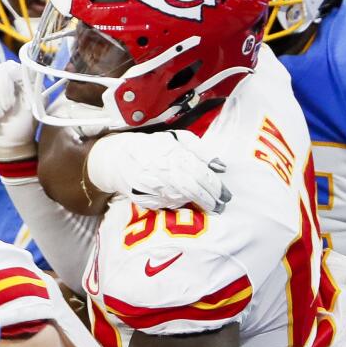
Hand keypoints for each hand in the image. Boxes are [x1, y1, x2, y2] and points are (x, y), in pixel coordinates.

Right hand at [85, 131, 230, 212]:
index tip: (226, 196)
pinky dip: (177, 203)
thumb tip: (221, 167)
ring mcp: (154, 189)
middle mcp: (164, 173)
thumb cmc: (153, 147)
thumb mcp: (178, 139)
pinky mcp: (146, 200)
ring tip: (203, 202)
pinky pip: (168, 205)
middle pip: (194, 191)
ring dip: (194, 203)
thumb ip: (201, 151)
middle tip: (220, 207)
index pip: (201, 176)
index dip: (217, 188)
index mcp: (174, 156)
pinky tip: (180, 198)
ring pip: (182, 200)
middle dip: (209, 201)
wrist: (119, 159)